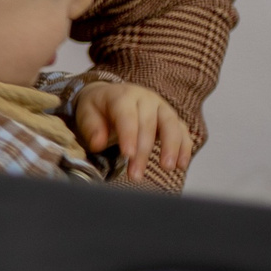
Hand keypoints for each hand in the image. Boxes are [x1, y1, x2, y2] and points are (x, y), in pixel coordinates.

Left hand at [74, 82, 193, 183]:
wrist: (110, 97)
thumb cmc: (98, 109)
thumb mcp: (87, 114)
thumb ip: (92, 129)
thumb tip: (97, 144)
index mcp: (123, 96)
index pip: (127, 115)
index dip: (128, 135)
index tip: (128, 154)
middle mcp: (145, 99)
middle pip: (149, 124)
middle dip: (144, 151)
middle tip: (136, 174)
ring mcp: (161, 107)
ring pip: (171, 125)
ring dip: (171, 148)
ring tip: (167, 168)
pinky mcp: (171, 118)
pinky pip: (182, 131)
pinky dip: (184, 147)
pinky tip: (182, 164)